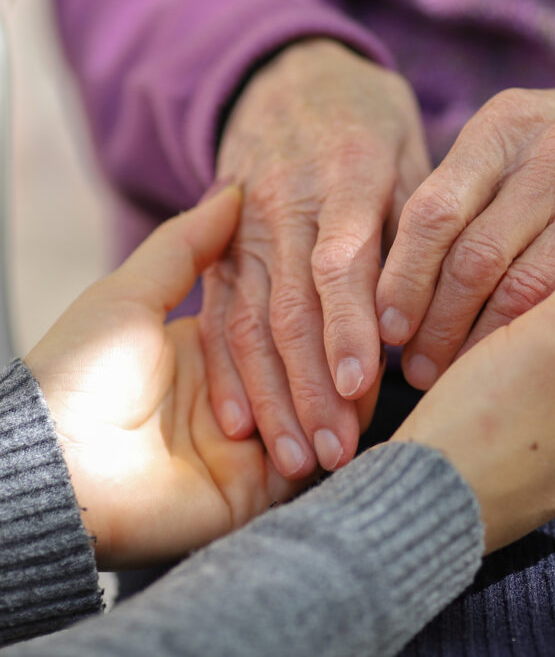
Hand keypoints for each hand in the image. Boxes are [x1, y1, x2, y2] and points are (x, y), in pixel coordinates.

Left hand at [26, 188, 371, 568]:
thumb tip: (232, 191)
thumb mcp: (133, 292)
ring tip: (370, 381)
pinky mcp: (250, 492)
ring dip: (341, 402)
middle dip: (337, 359)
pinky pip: (304, 467)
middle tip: (373, 335)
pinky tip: (353, 420)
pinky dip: (328, 443)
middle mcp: (233, 399)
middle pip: (301, 372)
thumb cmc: (82, 368)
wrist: (54, 459)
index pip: (277, 324)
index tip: (350, 287)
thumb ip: (186, 245)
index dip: (313, 309)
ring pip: (312, 417)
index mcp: (207, 352)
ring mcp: (245, 449)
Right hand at [203, 39, 429, 474]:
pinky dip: (226, 370)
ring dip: (271, 395)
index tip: (365, 388)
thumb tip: (436, 310)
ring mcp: (244, 226)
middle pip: (292, 305)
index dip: (350, 326)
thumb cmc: (368, 121)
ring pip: (250, 320)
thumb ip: (418, 225)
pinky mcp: (219, 245)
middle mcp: (286, 204)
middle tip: (336, 454)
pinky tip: (239, 422)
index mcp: (345, 175)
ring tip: (294, 459)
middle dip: (312, 386)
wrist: (289, 76)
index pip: (343, 261)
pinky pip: (218, 313)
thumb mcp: (406, 150)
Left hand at [377, 73, 554, 388]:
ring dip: (479, 342)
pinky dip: (536, 337)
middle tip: (414, 363)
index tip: (385, 324)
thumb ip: (466, 188)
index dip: (402, 277)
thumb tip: (396, 268)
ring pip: (521, 289)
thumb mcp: (521, 137)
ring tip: (452, 371)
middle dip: (434, 323)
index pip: (432, 212)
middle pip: (471, 257)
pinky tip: (513, 359)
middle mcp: (549, 152)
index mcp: (503, 126)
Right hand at [392, 213, 554, 552]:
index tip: (520, 264)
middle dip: (531, 316)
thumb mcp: (546, 342)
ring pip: (539, 370)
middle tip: (485, 301)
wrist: (410, 509)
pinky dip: (488, 378)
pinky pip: (514, 401)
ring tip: (464, 337)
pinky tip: (457, 371)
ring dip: (504, 343)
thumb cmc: (482, 429)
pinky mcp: (515, 469)